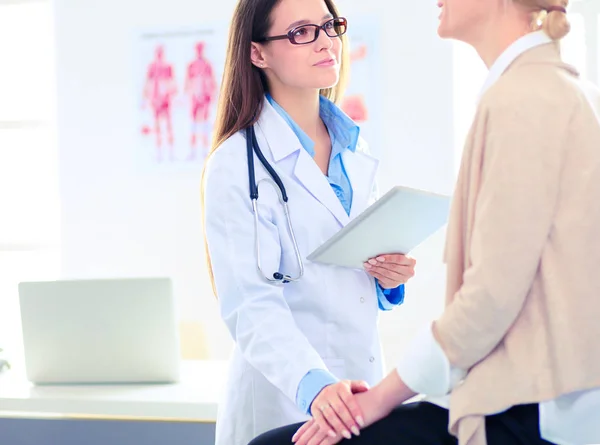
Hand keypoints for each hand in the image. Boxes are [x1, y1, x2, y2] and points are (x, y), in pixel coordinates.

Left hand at [293, 372, 414, 444]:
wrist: (375, 398)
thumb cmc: (366, 401)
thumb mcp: (352, 403)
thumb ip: (344, 410)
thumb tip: (340, 419)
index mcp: (331, 408)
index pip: (314, 421)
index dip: (304, 429)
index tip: (295, 437)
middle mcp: (331, 413)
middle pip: (314, 428)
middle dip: (304, 437)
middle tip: (295, 444)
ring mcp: (336, 419)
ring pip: (320, 434)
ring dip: (311, 443)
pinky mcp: (343, 426)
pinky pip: (331, 438)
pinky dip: (324, 444)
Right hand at [301, 380, 368, 442]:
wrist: (327, 391)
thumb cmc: (343, 392)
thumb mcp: (351, 386)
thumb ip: (360, 385)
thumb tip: (366, 388)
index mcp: (340, 386)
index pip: (349, 399)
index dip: (355, 411)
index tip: (361, 423)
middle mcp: (329, 392)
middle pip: (339, 408)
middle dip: (348, 421)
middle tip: (356, 432)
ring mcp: (321, 400)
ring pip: (330, 415)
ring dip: (339, 427)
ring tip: (348, 435)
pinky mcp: (314, 408)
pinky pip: (319, 420)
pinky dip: (326, 428)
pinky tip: (334, 435)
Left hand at [364, 254, 415, 288]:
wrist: (399, 269)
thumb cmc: (397, 259)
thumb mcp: (397, 254)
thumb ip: (391, 253)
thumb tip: (377, 253)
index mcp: (411, 261)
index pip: (399, 259)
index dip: (388, 258)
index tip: (378, 257)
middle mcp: (409, 272)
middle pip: (393, 267)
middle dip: (380, 264)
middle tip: (371, 261)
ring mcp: (402, 279)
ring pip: (387, 274)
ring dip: (376, 269)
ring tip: (368, 265)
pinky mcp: (395, 284)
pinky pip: (384, 280)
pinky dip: (376, 274)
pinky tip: (371, 270)